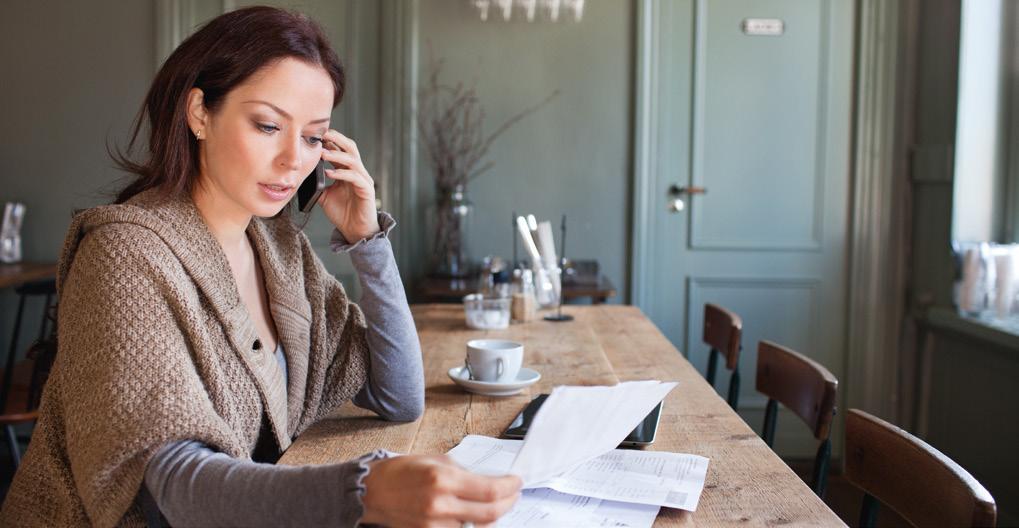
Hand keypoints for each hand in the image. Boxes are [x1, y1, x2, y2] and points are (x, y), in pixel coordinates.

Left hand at [318, 130, 379, 241]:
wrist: (356, 231)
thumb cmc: (343, 213)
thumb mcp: (324, 195)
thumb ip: (317, 184)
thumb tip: (301, 176)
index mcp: (347, 170)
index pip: (340, 148)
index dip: (329, 140)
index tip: (314, 134)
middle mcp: (357, 172)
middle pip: (350, 147)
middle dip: (336, 138)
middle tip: (321, 134)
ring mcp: (363, 180)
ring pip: (353, 160)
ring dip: (337, 155)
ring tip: (323, 153)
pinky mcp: (367, 190)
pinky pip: (355, 177)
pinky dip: (342, 173)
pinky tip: (329, 173)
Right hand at [360, 454, 521, 527]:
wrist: (373, 492)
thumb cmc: (401, 472)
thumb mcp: (436, 460)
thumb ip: (464, 471)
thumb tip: (488, 480)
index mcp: (443, 480)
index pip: (491, 490)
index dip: (511, 487)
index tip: (517, 482)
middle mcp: (441, 505)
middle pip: (491, 513)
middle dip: (509, 503)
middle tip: (514, 494)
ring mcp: (435, 524)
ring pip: (477, 526)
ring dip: (490, 514)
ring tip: (492, 502)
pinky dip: (471, 523)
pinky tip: (472, 513)